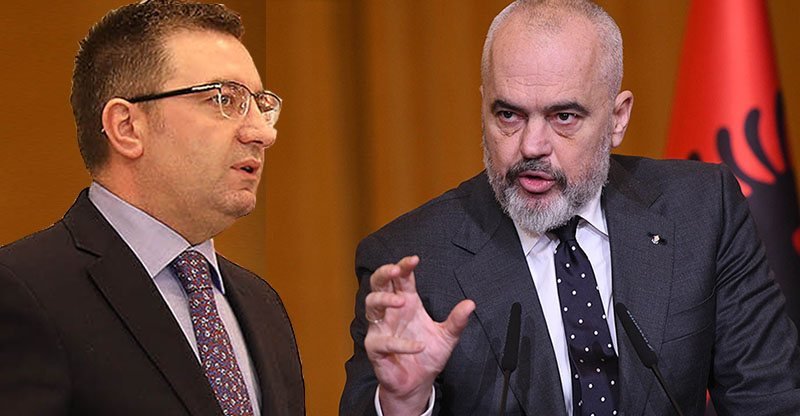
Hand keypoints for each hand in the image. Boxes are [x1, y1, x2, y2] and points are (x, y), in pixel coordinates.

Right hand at [364, 255, 474, 414]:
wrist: (418, 383)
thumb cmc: (427, 355)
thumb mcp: (448, 337)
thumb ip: (457, 320)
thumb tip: (471, 303)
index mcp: (407, 302)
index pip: (401, 278)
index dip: (404, 266)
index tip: (414, 259)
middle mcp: (391, 311)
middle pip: (378, 283)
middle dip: (384, 273)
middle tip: (396, 270)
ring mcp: (380, 328)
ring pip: (371, 304)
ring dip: (384, 299)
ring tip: (402, 300)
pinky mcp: (376, 348)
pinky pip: (383, 341)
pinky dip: (400, 344)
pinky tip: (418, 346)